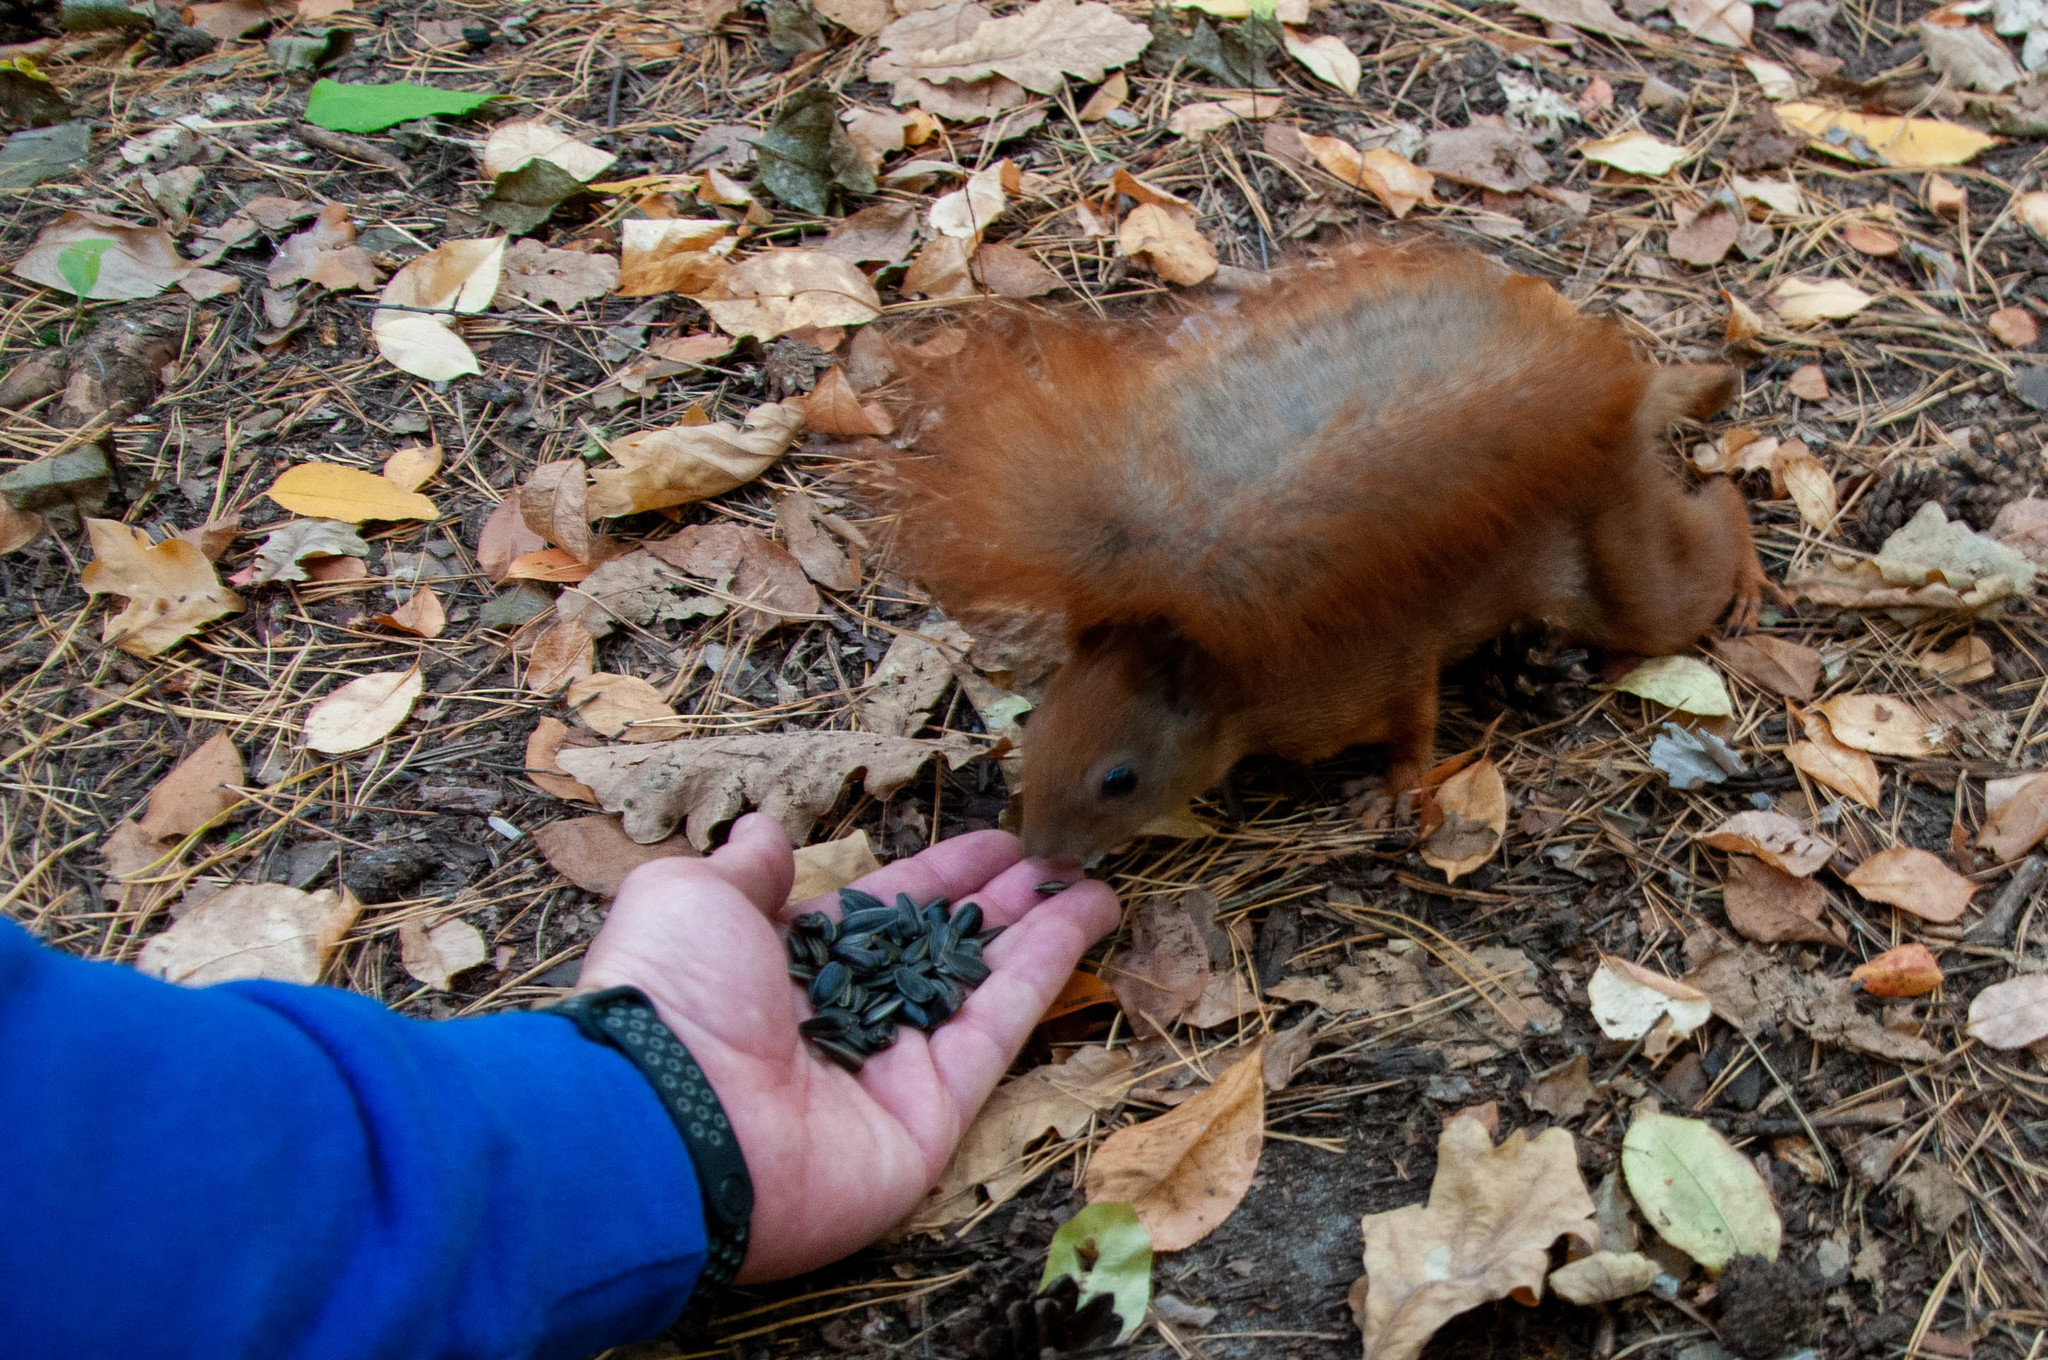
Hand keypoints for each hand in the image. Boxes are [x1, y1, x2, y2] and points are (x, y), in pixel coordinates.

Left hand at [578, 814, 1120, 1282]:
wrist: (668, 1122)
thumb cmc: (671, 997)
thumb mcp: (690, 900)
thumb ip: (742, 871)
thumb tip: (763, 835)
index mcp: (787, 965)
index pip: (883, 910)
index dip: (941, 876)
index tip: (996, 845)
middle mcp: (845, 1017)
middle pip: (942, 950)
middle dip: (1001, 904)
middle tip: (1058, 859)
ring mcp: (891, 1070)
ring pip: (981, 987)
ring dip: (1040, 932)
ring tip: (1093, 882)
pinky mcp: (932, 1115)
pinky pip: (997, 1032)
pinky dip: (1045, 974)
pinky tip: (1083, 921)